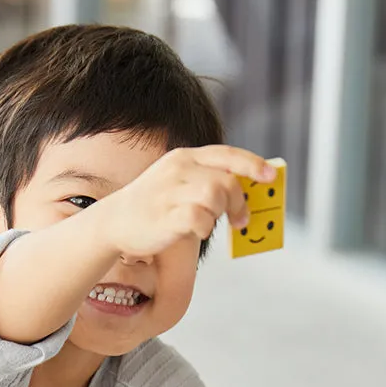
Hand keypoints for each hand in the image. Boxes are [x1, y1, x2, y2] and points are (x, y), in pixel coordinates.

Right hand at [99, 144, 273, 258]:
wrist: (115, 222)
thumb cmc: (153, 206)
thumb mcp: (178, 182)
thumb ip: (207, 181)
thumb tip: (243, 191)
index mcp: (184, 158)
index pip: (227, 155)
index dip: (253, 165)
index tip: (271, 177)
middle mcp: (178, 170)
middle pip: (226, 181)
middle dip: (239, 202)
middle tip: (240, 220)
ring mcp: (170, 192)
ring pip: (215, 196)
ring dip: (220, 214)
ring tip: (208, 223)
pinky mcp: (164, 216)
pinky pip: (198, 219)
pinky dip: (204, 228)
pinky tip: (194, 231)